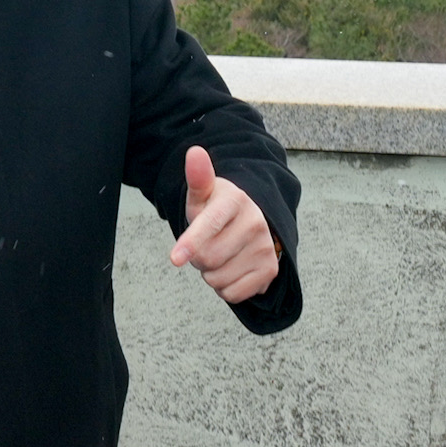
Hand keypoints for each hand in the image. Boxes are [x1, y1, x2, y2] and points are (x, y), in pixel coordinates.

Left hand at [170, 147, 280, 305]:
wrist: (251, 223)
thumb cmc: (218, 210)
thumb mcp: (203, 195)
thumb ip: (197, 178)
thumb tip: (194, 152)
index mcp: (235, 200)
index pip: (210, 224)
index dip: (191, 243)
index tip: (175, 259)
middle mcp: (255, 222)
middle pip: (207, 258)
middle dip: (198, 258)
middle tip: (206, 244)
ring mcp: (265, 247)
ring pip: (218, 279)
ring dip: (211, 274)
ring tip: (221, 254)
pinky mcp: (270, 270)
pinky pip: (232, 294)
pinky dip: (226, 287)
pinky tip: (232, 269)